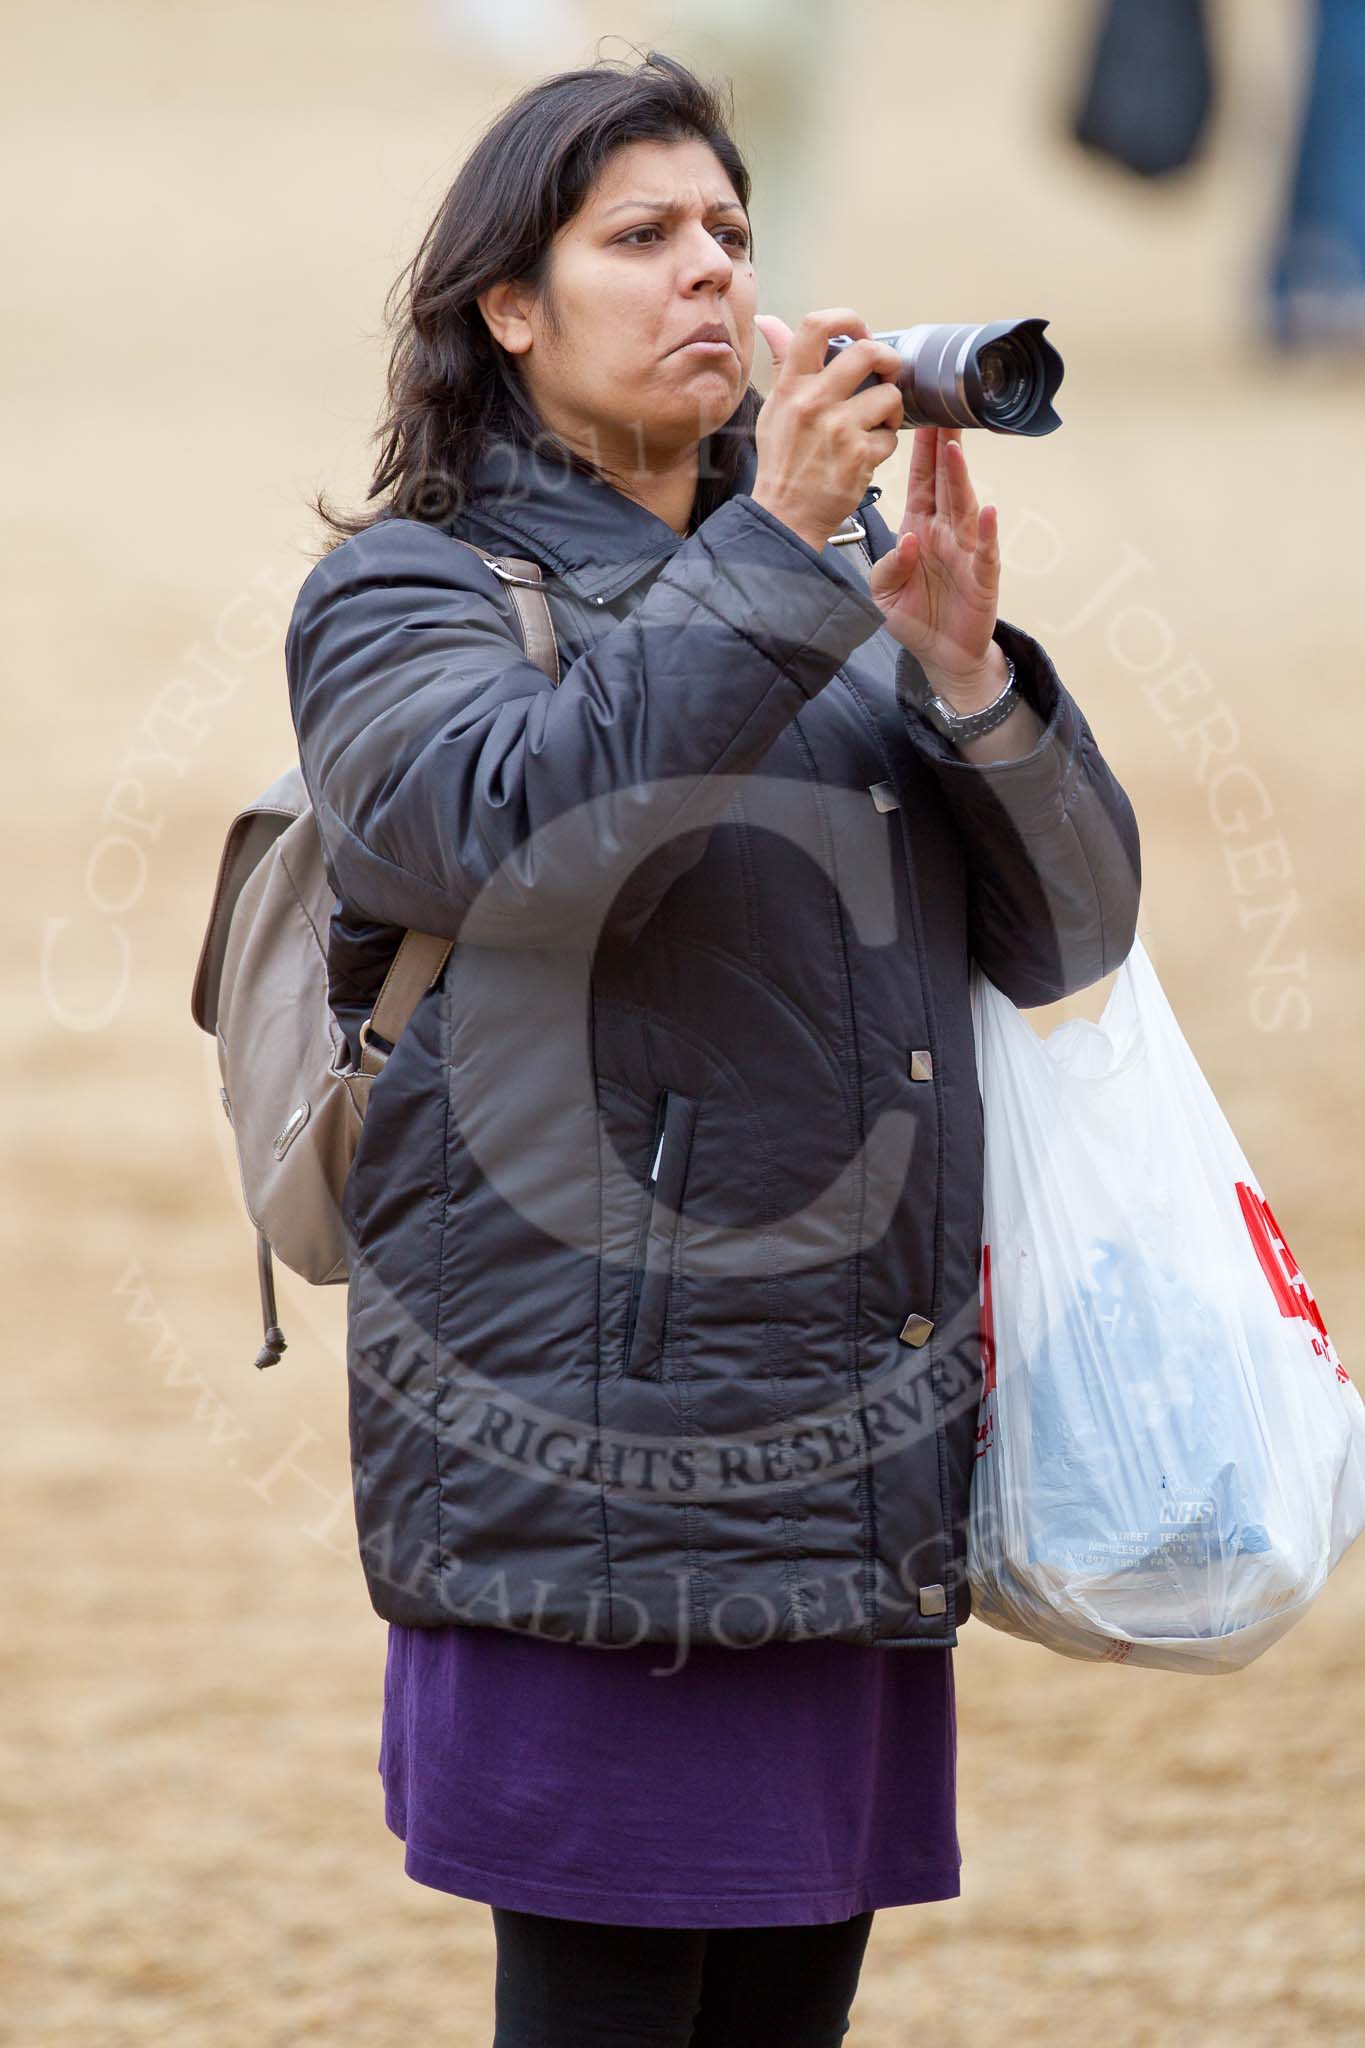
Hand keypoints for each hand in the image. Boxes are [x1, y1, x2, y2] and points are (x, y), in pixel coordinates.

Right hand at [749, 309, 903, 553]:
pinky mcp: (860, 457)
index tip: (861, 330)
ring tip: (877, 423)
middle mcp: (814, 403)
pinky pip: (892, 437)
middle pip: (868, 352)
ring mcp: (839, 430)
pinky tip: (868, 453)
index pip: (816, 326)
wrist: (785, 517)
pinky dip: (886, 444)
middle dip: (888, 359)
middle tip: (887, 372)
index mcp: (791, 387)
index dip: (848, 318)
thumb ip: (783, 364)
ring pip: (890, 395)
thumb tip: (768, 321)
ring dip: (891, 408)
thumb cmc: (781, 463)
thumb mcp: (774, 408)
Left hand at [868, 426, 1003, 706]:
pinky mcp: (981, 577)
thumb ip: (887, 565)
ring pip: (965, 507)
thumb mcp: (882, 592)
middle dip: (945, 448)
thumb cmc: (914, 616)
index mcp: (920, 527)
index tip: (922, 416)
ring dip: (962, 478)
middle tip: (943, 409)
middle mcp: (945, 532)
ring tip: (956, 449)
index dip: (922, 451)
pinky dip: (987, 532)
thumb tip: (905, 541)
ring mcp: (966, 551)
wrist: (941, 655)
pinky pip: (985, 551)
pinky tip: (988, 511)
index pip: (922, 481)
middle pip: (947, 482)